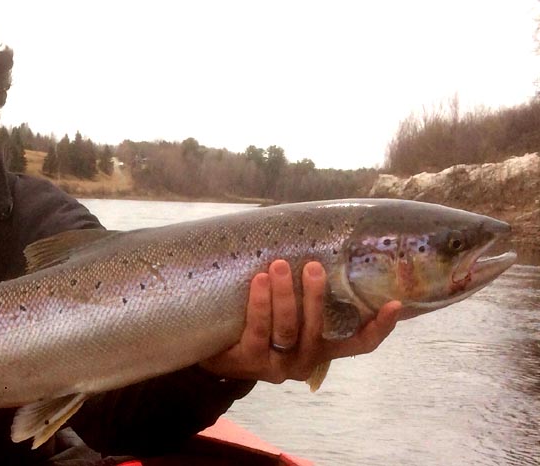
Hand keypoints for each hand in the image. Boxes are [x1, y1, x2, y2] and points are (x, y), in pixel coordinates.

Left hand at [199, 260, 401, 383]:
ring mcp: (277, 365)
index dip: (379, 328)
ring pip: (287, 328)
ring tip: (279, 266)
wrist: (212, 348)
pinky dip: (260, 303)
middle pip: (317, 328)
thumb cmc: (255, 321)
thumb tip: (320, 242)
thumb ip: (305, 293)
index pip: (358, 345)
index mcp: (320, 349)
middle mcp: (304, 361)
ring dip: (284, 295)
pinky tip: (259, 281)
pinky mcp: (250, 361)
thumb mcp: (285, 312)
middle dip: (315, 296)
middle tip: (314, 266)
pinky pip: (258, 329)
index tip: (395, 303)